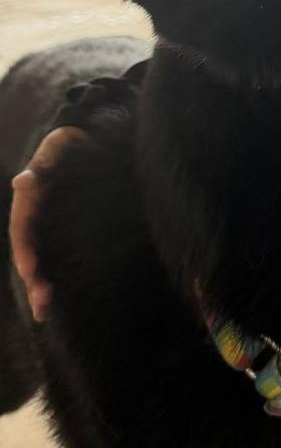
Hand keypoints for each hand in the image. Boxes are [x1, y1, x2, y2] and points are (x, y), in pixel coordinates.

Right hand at [9, 127, 86, 321]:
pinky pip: (61, 254)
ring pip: (44, 258)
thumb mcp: (57, 147)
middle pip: (30, 253)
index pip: (22, 232)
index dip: (25, 252)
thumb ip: (42, 164)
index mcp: (30, 202)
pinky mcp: (69, 229)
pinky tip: (62, 297)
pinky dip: (60, 274)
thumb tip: (22, 181)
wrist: (90, 137)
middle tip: (42, 304)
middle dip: (33, 280)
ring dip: (41, 284)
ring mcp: (51, 225)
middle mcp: (37, 218)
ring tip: (44, 310)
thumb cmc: (71, 143)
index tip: (30, 270)